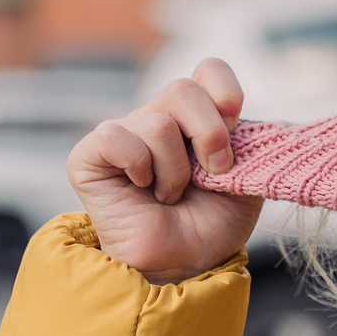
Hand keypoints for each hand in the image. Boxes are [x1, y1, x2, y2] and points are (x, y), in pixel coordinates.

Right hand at [67, 60, 263, 284]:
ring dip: (176, 170)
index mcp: (196, 118)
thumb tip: (238, 117)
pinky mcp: (90, 155)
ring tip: (171, 195)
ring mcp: (124, 134)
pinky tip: (142, 189)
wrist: (184, 264)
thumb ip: (247, 143)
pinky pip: (116, 137)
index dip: (225, 92)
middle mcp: (158, 118)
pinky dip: (139, 168)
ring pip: (157, 122)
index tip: (236, 129)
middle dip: (209, 134)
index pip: (209, 71)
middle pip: (182, 89)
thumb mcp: (247, 181)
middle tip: (214, 173)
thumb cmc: (211, 225)